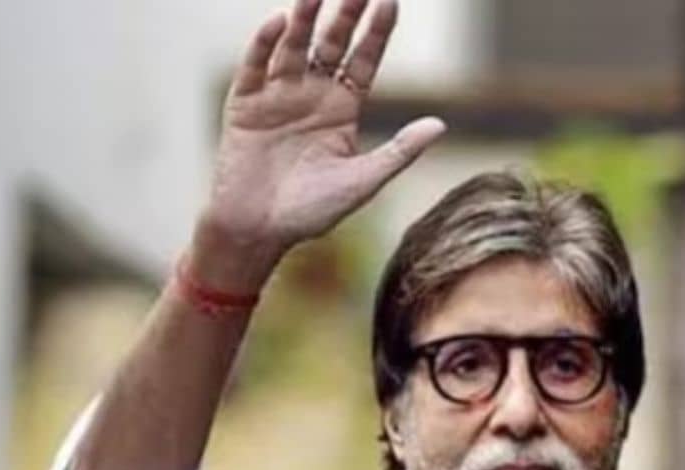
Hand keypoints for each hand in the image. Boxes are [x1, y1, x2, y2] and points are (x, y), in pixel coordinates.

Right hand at [200, 0, 444, 264]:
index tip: (390, 1)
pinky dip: (264, 44)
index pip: (363, 60)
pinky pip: (255, 67)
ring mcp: (277, 96)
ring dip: (304, 19)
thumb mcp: (363, 181)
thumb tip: (440, 125)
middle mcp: (311, 95)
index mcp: (342, 109)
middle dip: (344, 14)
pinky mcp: (244, 105)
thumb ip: (399, 151)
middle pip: (331, 45)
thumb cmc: (312, 212)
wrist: (258, 232)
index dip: (376, 32)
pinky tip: (280, 22)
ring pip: (293, 48)